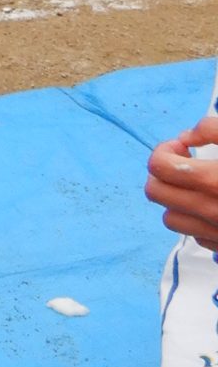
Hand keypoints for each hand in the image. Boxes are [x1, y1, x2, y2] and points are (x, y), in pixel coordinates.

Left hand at [146, 114, 217, 249]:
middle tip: (185, 163)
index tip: (182, 147)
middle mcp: (210, 212)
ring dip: (176, 199)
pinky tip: (214, 206)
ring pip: (169, 218)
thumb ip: (214, 130)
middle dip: (163, 173)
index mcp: (214, 182)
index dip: (165, 150)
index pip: (159, 166)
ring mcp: (216, 234)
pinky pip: (195, 235)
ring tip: (198, 186)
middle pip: (154, 192)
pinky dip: (196, 219)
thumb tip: (186, 136)